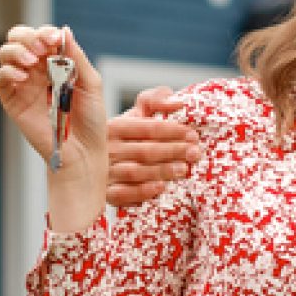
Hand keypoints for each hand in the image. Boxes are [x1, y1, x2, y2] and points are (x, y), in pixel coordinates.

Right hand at [0, 24, 107, 230]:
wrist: (83, 151)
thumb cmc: (90, 120)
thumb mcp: (91, 84)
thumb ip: (77, 58)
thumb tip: (63, 30)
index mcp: (56, 62)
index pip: (42, 36)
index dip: (45, 32)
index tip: (54, 40)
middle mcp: (37, 69)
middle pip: (19, 38)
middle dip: (28, 37)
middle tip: (41, 49)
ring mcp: (23, 84)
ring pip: (6, 54)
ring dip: (16, 51)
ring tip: (32, 62)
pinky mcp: (12, 101)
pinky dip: (7, 71)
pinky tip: (23, 77)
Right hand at [105, 86, 202, 207]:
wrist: (100, 161)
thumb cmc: (128, 136)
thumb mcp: (138, 113)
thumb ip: (155, 100)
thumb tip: (178, 103)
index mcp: (114, 126)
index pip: (147, 128)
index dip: (172, 131)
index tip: (193, 135)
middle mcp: (107, 149)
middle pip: (144, 150)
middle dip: (173, 151)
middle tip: (195, 153)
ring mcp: (105, 172)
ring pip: (135, 172)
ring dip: (162, 171)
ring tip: (183, 169)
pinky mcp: (106, 194)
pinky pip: (122, 194)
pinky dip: (141, 191)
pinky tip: (160, 188)